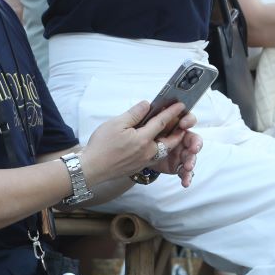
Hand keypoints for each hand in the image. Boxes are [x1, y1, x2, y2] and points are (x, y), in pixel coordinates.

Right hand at [81, 102, 197, 187]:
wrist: (92, 168)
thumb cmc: (102, 145)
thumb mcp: (116, 123)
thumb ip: (134, 114)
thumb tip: (147, 105)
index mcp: (143, 139)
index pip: (161, 122)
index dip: (171, 112)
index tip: (181, 105)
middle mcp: (147, 152)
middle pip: (169, 141)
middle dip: (178, 131)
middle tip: (183, 122)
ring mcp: (144, 162)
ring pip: (163, 150)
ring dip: (170, 141)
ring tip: (173, 133)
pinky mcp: (138, 167)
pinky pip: (155, 157)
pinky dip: (160, 149)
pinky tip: (155, 144)